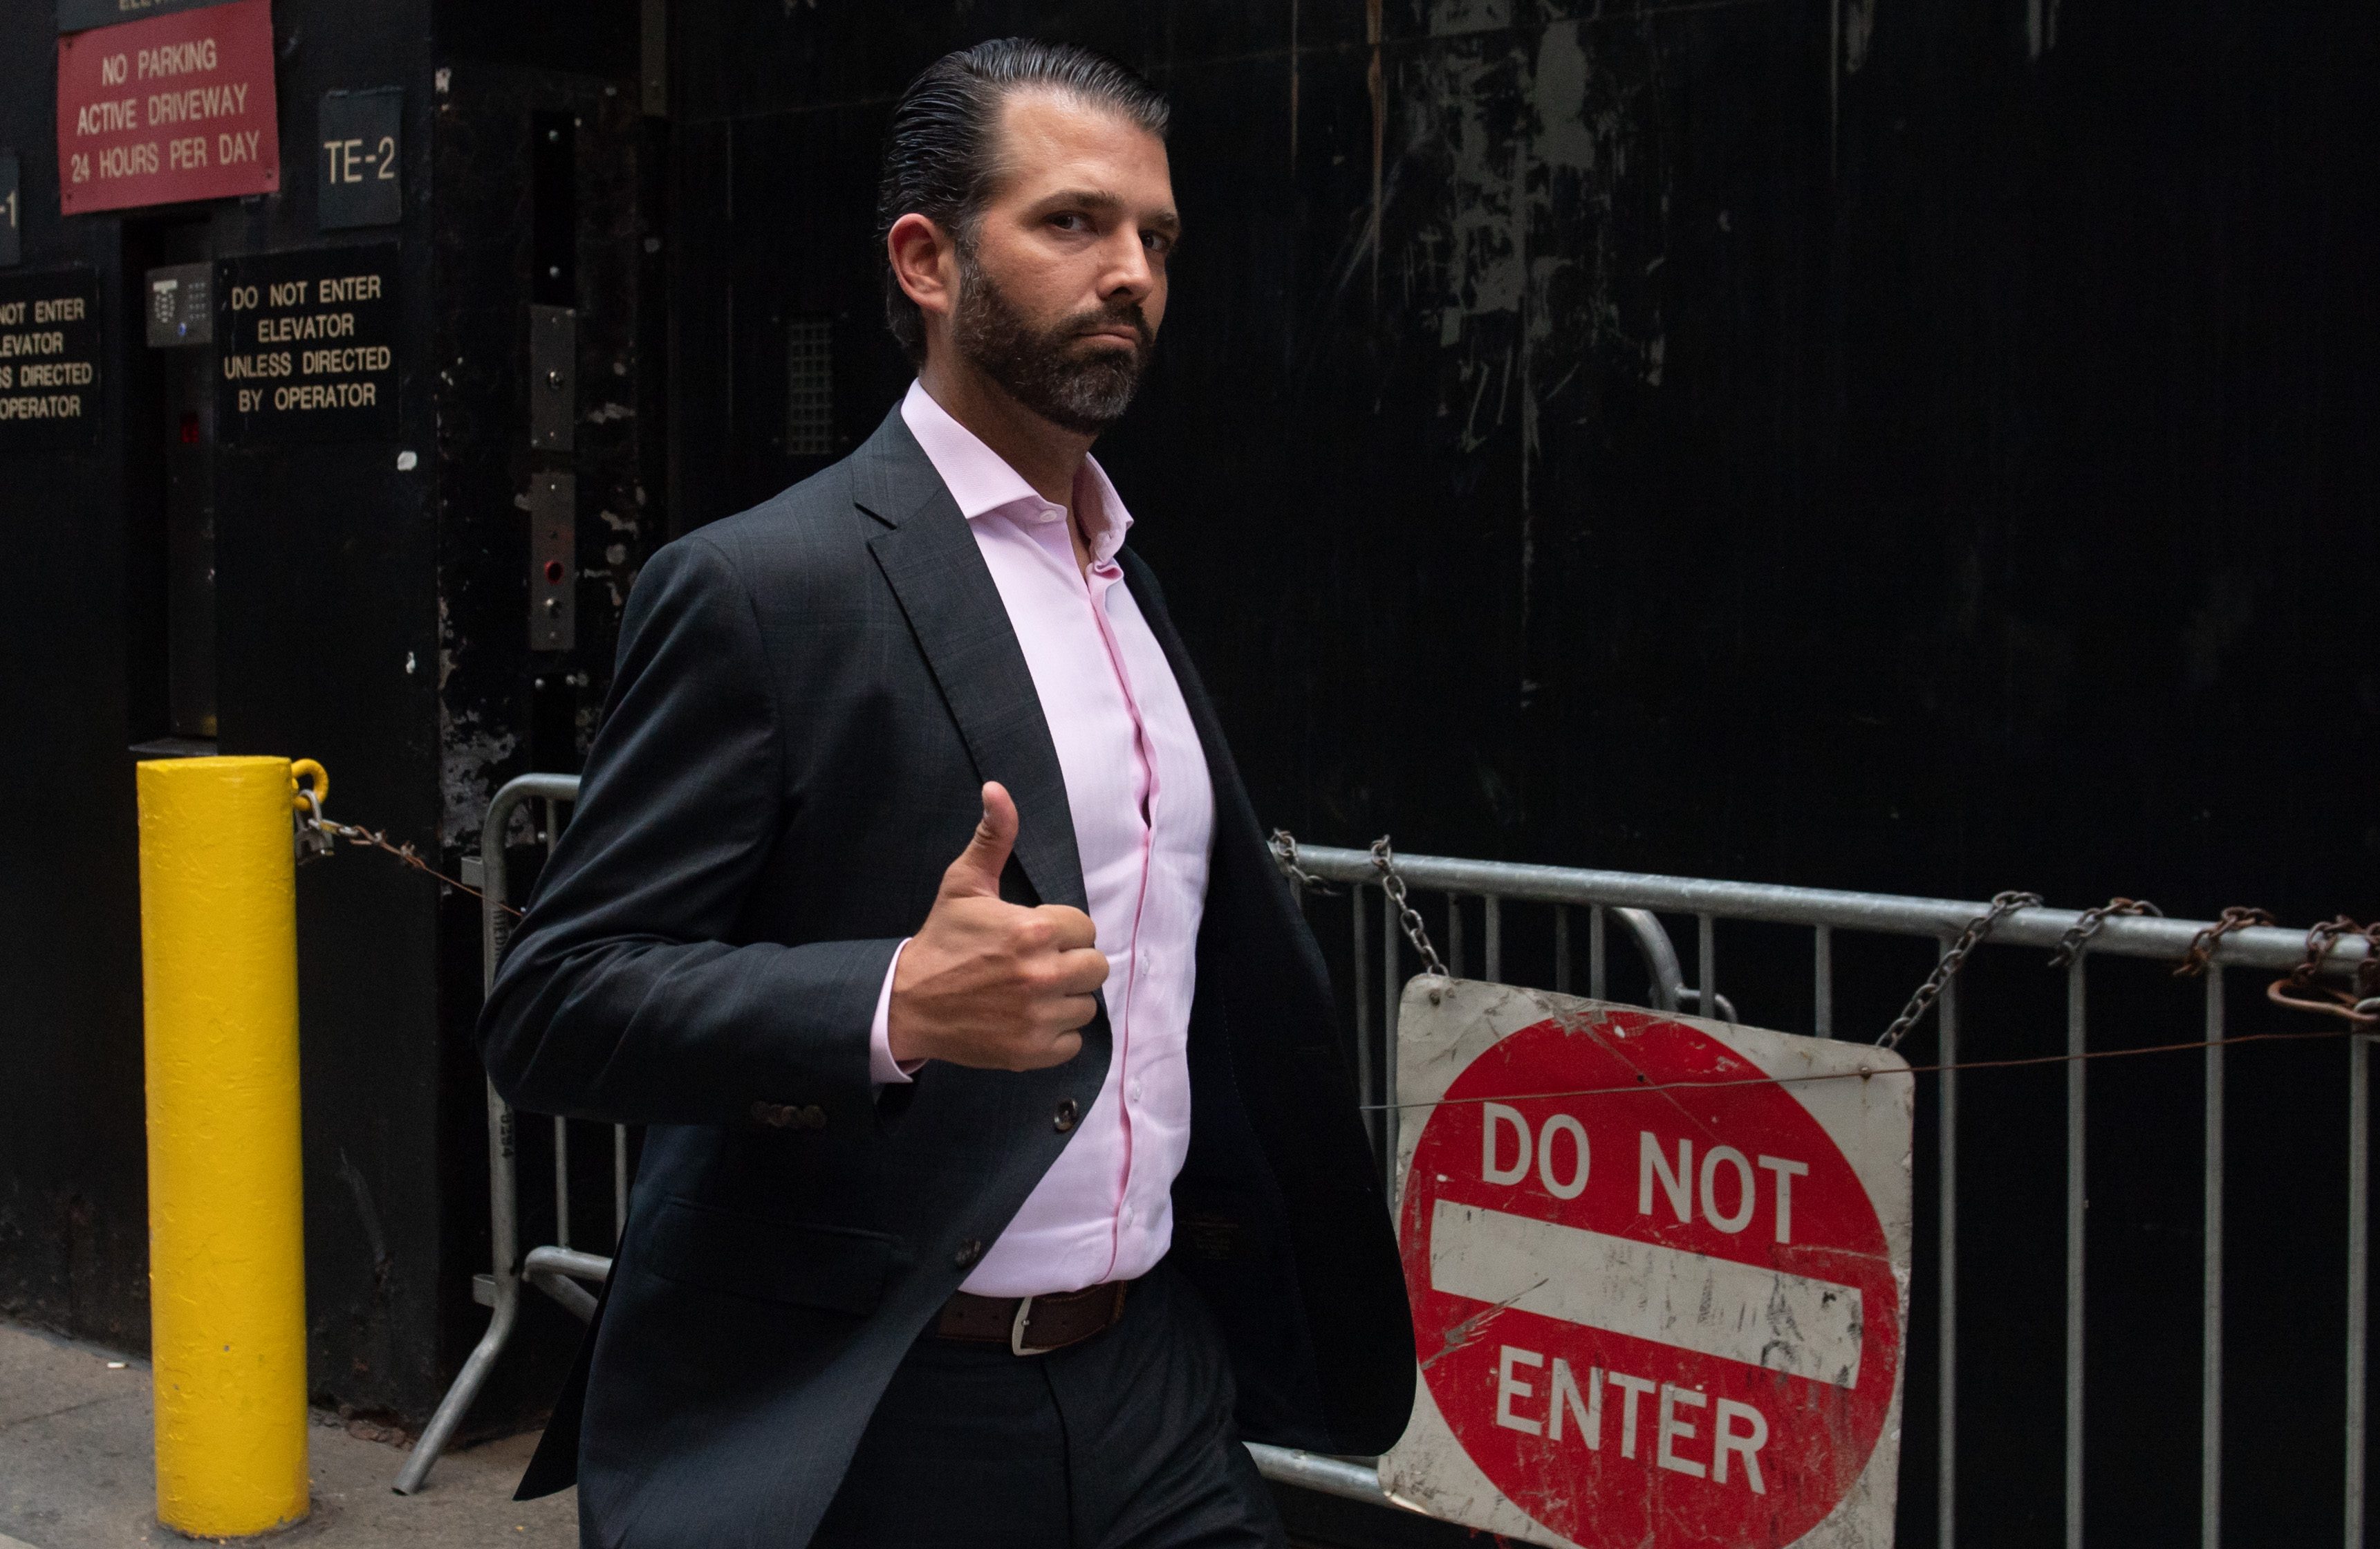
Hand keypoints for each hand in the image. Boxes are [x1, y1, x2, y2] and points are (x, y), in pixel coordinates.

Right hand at [886, 783, 1107, 1070]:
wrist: (907, 1003)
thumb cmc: (941, 941)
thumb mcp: (963, 884)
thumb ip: (993, 837)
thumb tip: (998, 789)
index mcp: (1033, 930)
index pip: (1084, 928)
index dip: (1061, 931)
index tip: (1034, 937)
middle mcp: (1041, 975)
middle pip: (1096, 967)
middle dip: (1070, 963)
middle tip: (1036, 965)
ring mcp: (1038, 1017)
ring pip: (1086, 1005)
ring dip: (1064, 999)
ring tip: (1030, 992)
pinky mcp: (1032, 1051)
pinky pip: (1072, 1042)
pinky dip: (1054, 1035)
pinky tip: (1026, 1019)